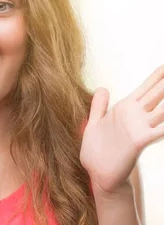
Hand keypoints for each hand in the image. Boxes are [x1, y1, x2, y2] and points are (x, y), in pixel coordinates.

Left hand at [80, 66, 163, 194]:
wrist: (98, 175)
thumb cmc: (97, 152)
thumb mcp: (93, 123)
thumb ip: (99, 106)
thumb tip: (103, 88)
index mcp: (125, 109)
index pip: (145, 88)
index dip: (156, 76)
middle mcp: (136, 116)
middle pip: (158, 94)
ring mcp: (140, 127)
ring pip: (163, 109)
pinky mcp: (140, 140)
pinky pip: (160, 129)